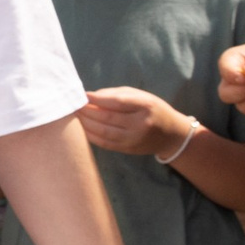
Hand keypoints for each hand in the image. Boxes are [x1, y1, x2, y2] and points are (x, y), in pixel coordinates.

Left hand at [79, 86, 195, 156]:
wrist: (171, 135)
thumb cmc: (152, 109)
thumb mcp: (141, 96)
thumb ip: (116, 94)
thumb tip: (90, 96)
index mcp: (146, 106)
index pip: (118, 102)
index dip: (97, 98)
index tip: (82, 95)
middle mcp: (141, 124)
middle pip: (107, 117)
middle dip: (87, 111)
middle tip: (73, 105)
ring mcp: (134, 139)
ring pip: (103, 132)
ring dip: (85, 123)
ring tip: (75, 115)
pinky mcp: (128, 150)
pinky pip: (104, 143)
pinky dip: (90, 135)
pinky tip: (82, 128)